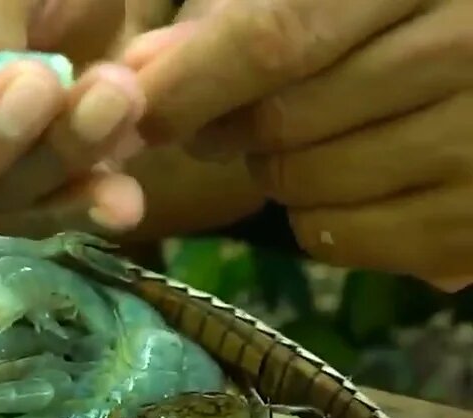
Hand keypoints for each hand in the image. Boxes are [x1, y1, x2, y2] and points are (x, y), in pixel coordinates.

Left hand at [126, 0, 472, 289]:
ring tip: (310, 133)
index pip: (274, 37)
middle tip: (229, 118)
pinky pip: (340, 238)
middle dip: (226, 128)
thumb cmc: (392, 9)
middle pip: (282, 122)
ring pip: (305, 185)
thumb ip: (230, 18)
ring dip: (272, 171)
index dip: (189, 82)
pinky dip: (314, 215)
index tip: (136, 110)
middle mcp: (465, 48)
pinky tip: (349, 174)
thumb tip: (135, 72)